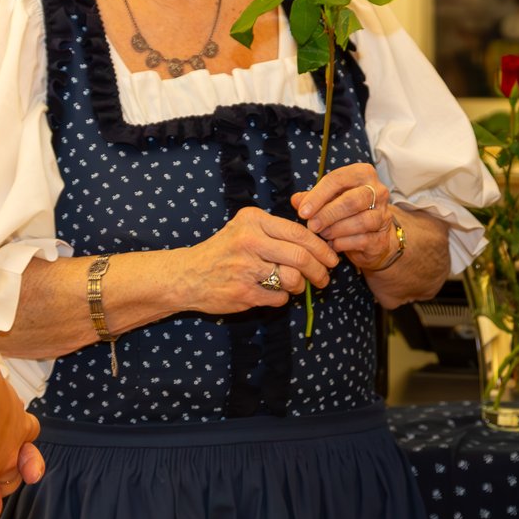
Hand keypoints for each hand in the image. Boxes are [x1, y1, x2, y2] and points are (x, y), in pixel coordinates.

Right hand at [187, 204, 336, 312]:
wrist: (187, 275)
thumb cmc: (222, 252)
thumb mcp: (244, 229)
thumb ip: (276, 232)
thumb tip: (317, 244)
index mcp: (253, 220)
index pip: (299, 232)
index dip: (321, 248)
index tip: (331, 258)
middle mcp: (249, 240)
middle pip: (301, 256)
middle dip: (319, 270)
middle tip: (324, 279)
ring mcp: (245, 267)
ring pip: (293, 279)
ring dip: (301, 286)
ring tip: (297, 287)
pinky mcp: (243, 292)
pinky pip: (279, 297)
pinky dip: (282, 298)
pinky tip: (273, 293)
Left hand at [292, 161, 397, 272]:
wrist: (372, 236)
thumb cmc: (347, 211)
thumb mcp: (329, 199)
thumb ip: (312, 198)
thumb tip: (295, 200)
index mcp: (363, 174)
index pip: (338, 179)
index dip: (318, 196)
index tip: (302, 211)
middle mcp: (378, 191)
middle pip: (352, 200)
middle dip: (327, 214)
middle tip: (311, 225)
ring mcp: (384, 215)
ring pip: (361, 221)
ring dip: (336, 229)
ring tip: (322, 234)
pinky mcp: (383, 237)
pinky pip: (363, 240)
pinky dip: (344, 243)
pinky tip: (333, 245)